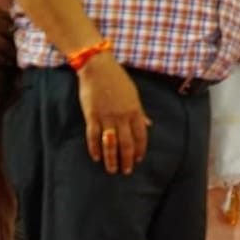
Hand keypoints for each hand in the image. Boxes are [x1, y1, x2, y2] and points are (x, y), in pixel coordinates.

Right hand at [76, 55, 150, 174]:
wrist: (99, 68)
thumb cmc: (118, 80)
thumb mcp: (134, 95)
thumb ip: (140, 113)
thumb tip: (148, 125)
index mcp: (135, 111)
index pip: (141, 136)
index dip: (140, 149)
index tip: (138, 159)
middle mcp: (123, 117)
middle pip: (127, 143)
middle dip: (127, 159)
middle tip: (126, 171)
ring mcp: (107, 117)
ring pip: (110, 144)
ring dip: (112, 158)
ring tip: (112, 170)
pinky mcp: (91, 116)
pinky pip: (93, 136)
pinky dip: (94, 148)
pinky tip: (96, 157)